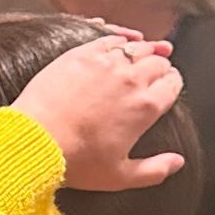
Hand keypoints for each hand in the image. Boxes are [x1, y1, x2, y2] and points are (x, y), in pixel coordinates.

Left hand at [10, 33, 185, 190]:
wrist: (37, 141)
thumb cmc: (77, 162)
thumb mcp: (119, 177)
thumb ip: (154, 170)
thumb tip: (177, 162)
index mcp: (147, 106)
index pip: (173, 84)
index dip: (171, 84)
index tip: (166, 87)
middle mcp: (133, 78)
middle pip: (158, 62)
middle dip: (160, 66)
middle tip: (156, 70)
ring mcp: (108, 62)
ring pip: (138, 46)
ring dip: (145, 49)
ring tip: (146, 51)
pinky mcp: (83, 53)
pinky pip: (111, 37)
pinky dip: (121, 37)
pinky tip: (122, 40)